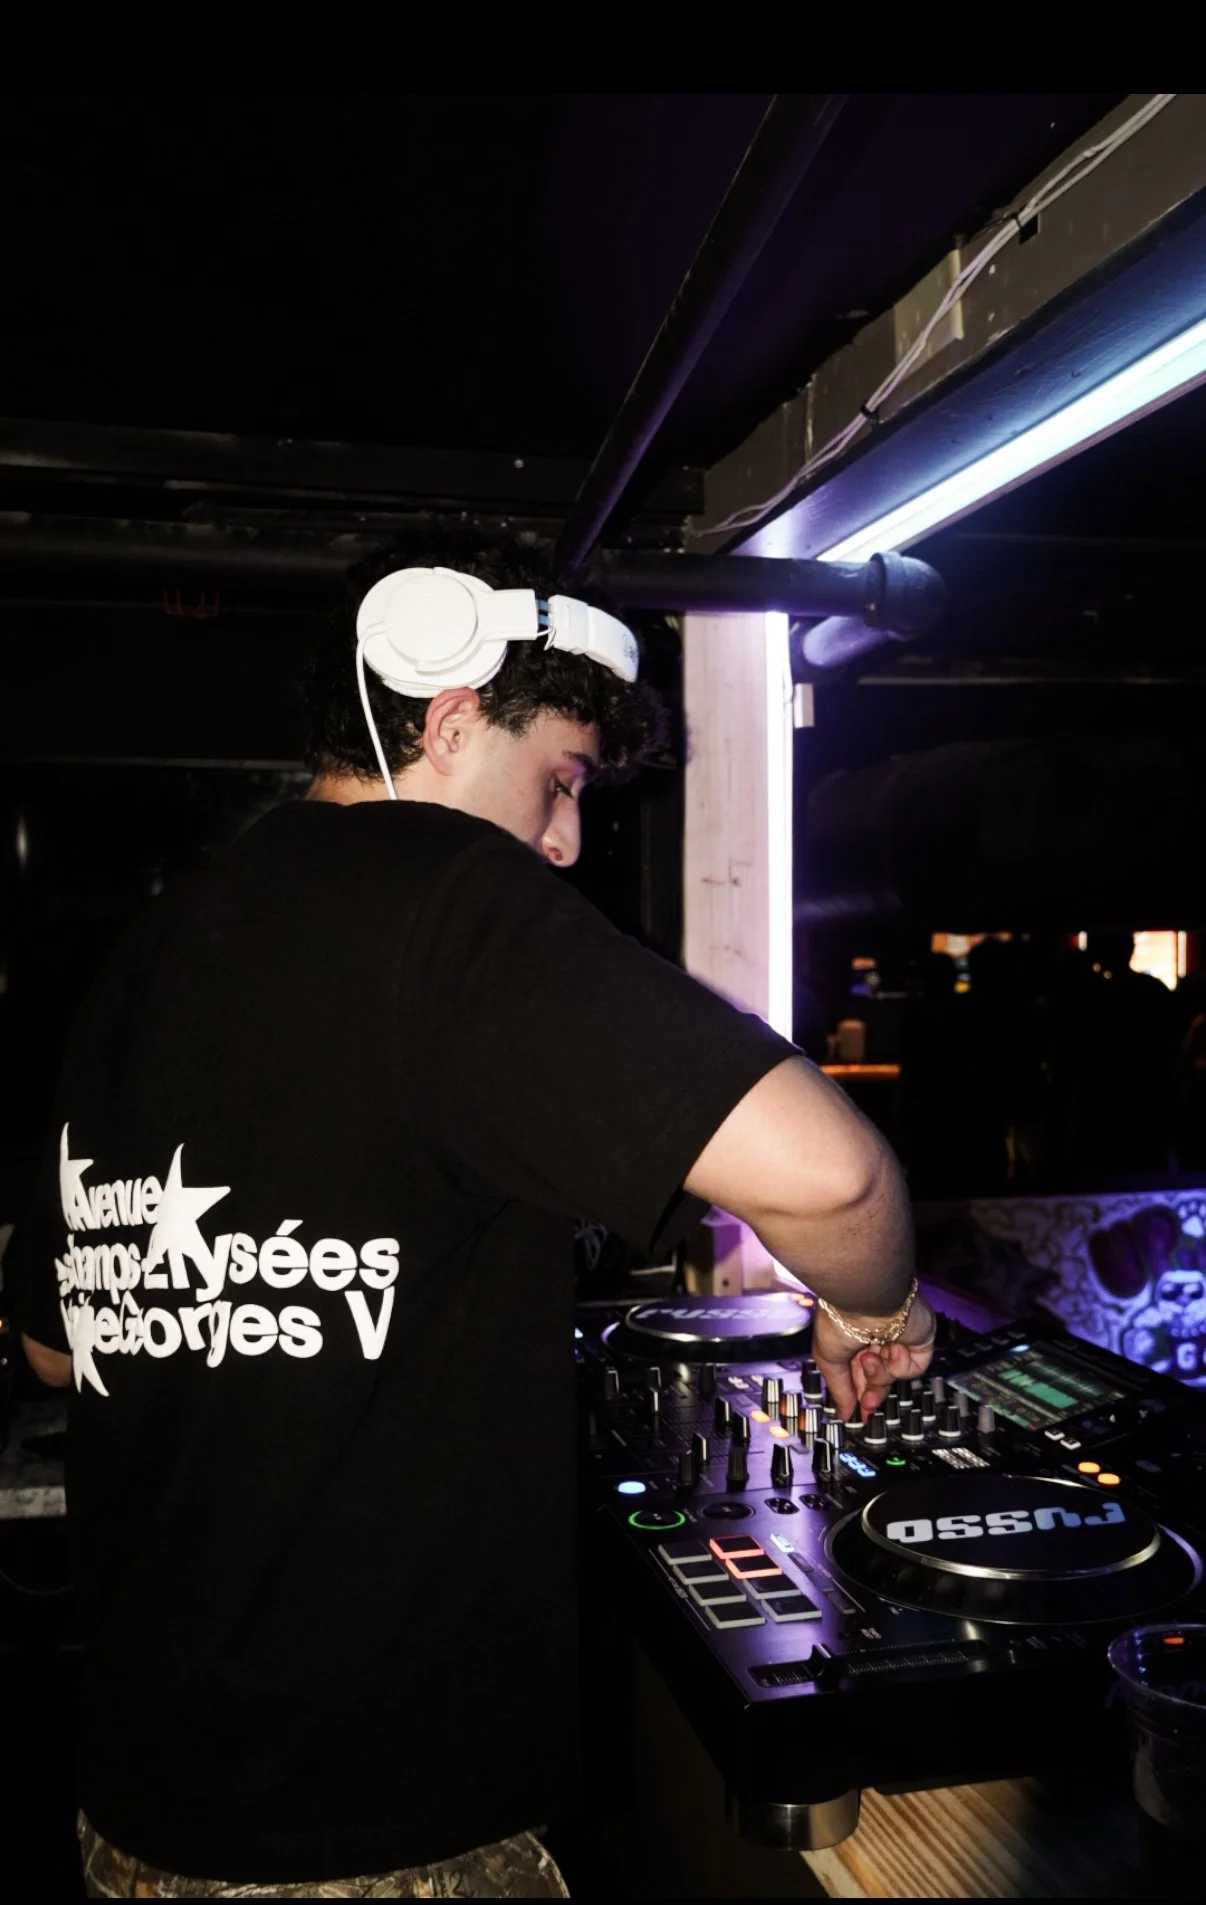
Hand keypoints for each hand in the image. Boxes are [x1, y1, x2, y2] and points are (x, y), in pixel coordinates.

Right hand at [811, 1293, 935, 1422]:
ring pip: (893, 1374)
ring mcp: (902, 1338)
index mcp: (855, 1336)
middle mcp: (879, 1337)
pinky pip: (914, 1368)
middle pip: (879, 1376)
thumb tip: (843, 1414)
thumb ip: (839, 1389)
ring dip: (880, 1372)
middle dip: (872, 1391)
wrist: (868, 1301)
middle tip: (867, 1405)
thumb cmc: (841, 1322)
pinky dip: (901, 1364)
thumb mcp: (829, 1358)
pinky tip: (892, 1347)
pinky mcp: (921, 1341)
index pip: (859, 1371)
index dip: (858, 1392)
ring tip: (870, 1357)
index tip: (856, 1414)